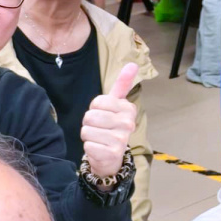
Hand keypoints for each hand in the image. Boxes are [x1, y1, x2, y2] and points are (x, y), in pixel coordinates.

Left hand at [81, 63, 137, 180]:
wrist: (111, 156)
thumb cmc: (111, 126)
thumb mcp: (117, 104)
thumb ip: (122, 84)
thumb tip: (133, 63)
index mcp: (128, 108)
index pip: (98, 101)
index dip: (95, 108)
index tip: (104, 114)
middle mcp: (128, 123)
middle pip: (90, 116)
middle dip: (89, 123)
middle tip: (99, 128)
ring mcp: (121, 139)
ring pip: (86, 130)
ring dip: (88, 135)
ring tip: (98, 138)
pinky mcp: (112, 153)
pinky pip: (88, 145)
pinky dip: (89, 147)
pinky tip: (98, 149)